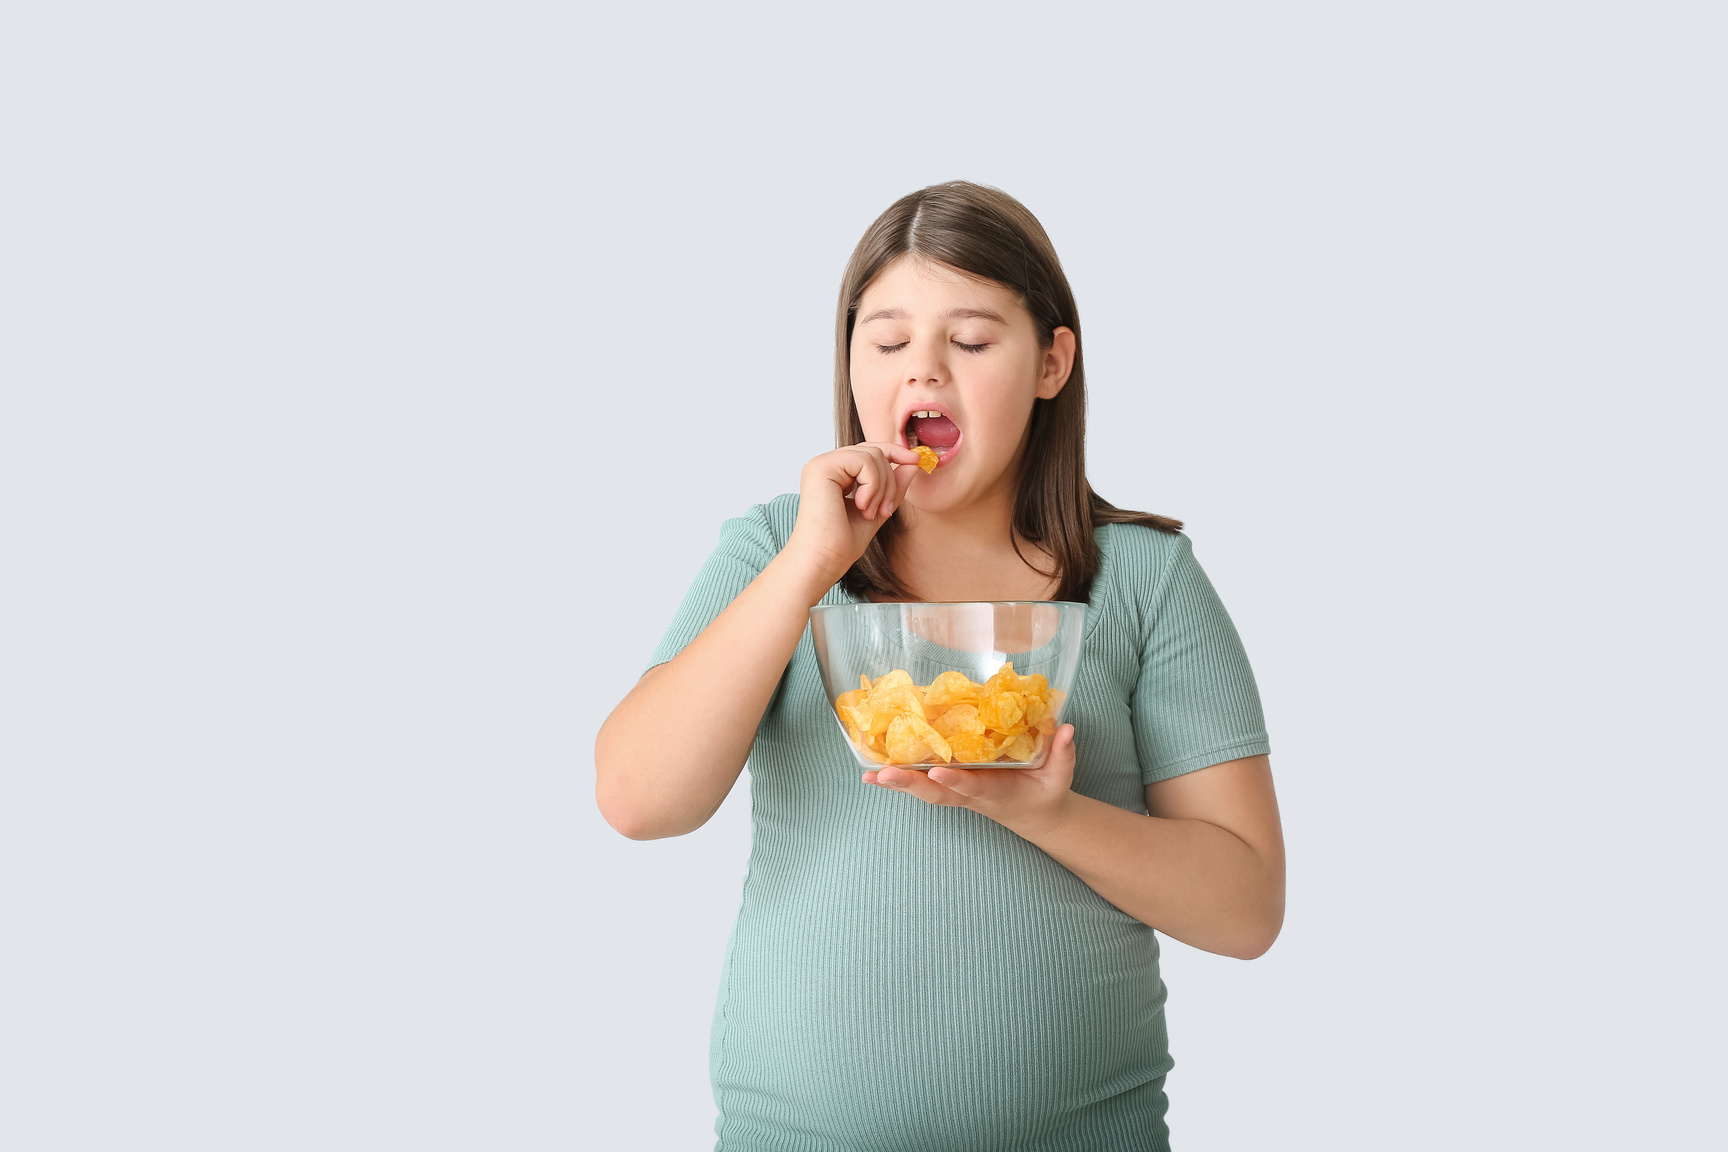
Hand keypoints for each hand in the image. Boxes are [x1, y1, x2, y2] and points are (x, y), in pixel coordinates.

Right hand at [784, 442, 922, 584]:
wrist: (824, 560)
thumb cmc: (842, 543)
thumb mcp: (878, 509)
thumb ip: (893, 487)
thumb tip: (913, 463)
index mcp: (835, 473)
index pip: (869, 451)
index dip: (894, 452)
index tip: (916, 461)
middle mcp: (825, 464)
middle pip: (874, 451)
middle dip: (889, 481)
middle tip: (885, 511)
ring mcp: (821, 464)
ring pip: (872, 454)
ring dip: (882, 487)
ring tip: (872, 512)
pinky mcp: (821, 467)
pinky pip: (864, 461)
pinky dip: (873, 484)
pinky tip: (862, 506)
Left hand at [863, 725, 1079, 838]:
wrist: (1035, 813)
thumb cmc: (1046, 791)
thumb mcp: (1060, 775)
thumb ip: (1063, 753)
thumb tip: (1065, 728)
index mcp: (998, 792)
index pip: (975, 788)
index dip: (957, 782)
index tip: (938, 773)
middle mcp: (971, 794)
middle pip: (937, 794)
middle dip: (911, 785)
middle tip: (883, 776)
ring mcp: (958, 791)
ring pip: (924, 790)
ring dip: (896, 783)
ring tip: (869, 775)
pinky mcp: (950, 784)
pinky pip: (921, 782)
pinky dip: (896, 778)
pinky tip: (871, 771)